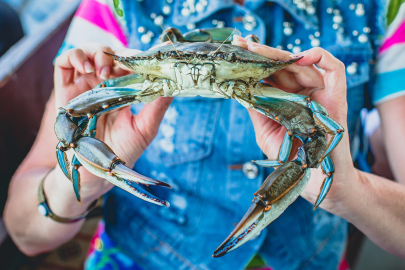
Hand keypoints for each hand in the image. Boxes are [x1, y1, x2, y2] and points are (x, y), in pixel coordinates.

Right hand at [53, 43, 172, 199]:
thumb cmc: (123, 151)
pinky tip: (87, 68)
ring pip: (89, 52)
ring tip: (105, 71)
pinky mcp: (65, 89)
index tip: (151, 56)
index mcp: (125, 90)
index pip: (133, 65)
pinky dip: (75, 56)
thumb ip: (157, 107)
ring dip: (98, 54)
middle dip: (121, 54)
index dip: (140, 57)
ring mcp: (85, 84)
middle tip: (128, 63)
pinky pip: (64, 62)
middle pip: (112, 54)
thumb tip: (174, 87)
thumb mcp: (145, 129)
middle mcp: (105, 84)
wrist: (97, 170)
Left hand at [232, 37, 356, 212]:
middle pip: (285, 65)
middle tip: (242, 44)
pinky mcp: (337, 97)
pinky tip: (300, 56)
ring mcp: (321, 93)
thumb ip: (256, 108)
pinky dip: (320, 57)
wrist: (314, 180)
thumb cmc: (290, 158)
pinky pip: (335, 69)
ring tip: (257, 48)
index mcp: (288, 99)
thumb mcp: (266, 131)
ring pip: (303, 63)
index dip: (257, 62)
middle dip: (263, 53)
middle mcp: (304, 92)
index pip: (272, 74)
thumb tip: (240, 87)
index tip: (237, 51)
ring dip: (280, 54)